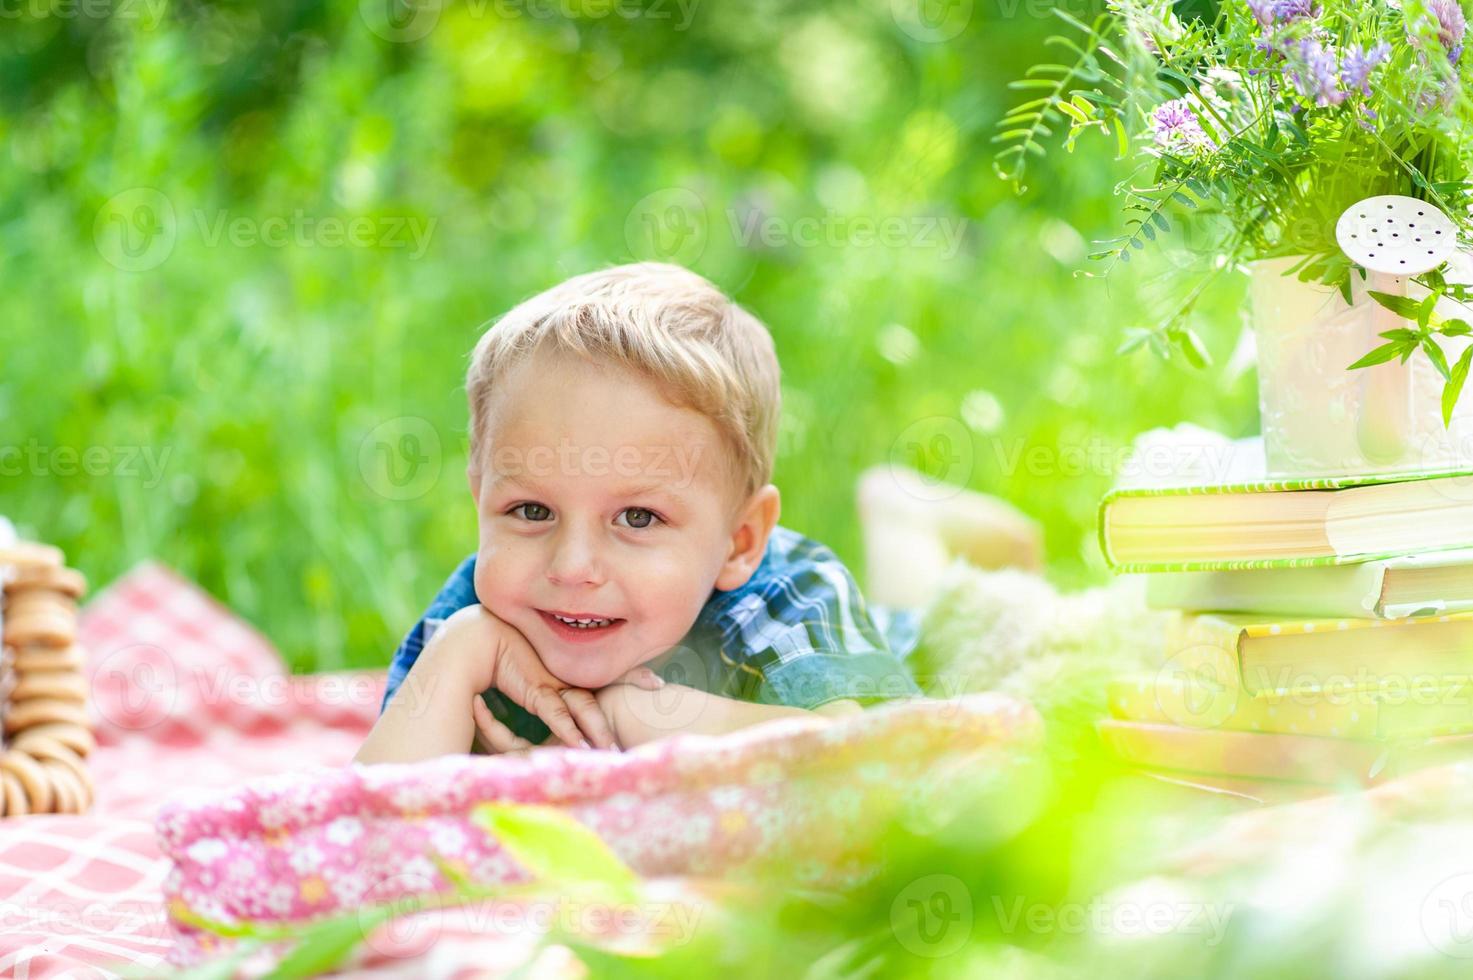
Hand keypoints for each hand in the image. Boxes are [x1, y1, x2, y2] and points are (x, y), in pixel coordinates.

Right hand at [444, 605, 662, 751]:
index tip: (656, 679)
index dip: (629, 675)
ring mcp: (549, 679)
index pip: (602, 676)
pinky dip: (569, 729)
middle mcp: (561, 673)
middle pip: (601, 683)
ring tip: (618, 745)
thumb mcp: (528, 680)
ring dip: (600, 727)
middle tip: (659, 688)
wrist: (468, 641)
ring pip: (583, 704)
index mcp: (563, 673)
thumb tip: (562, 713)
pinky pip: (555, 712)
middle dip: (631, 682)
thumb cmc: (493, 659)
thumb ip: (546, 694)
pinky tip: (582, 744)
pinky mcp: (534, 688)